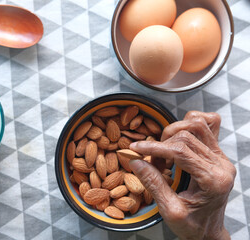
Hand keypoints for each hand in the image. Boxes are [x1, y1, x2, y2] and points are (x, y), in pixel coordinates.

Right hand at [128, 111, 235, 239]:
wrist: (207, 231)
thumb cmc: (192, 225)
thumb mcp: (169, 210)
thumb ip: (153, 183)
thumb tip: (135, 161)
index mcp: (213, 180)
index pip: (181, 151)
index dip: (154, 147)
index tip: (135, 148)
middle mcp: (222, 165)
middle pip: (187, 136)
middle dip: (162, 145)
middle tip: (152, 163)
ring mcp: (222, 157)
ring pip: (198, 125)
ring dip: (173, 134)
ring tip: (164, 153)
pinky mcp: (218, 154)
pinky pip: (208, 126)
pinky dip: (189, 125)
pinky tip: (177, 139)